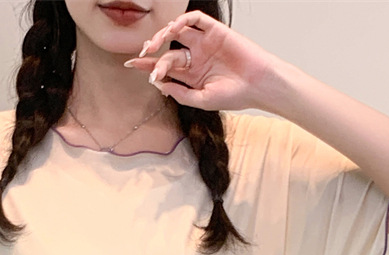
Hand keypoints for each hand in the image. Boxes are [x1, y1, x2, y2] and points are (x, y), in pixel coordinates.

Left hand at [123, 10, 278, 112]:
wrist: (258, 85)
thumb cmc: (234, 95)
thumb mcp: (202, 100)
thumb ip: (181, 93)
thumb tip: (160, 85)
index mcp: (192, 75)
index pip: (165, 68)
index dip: (147, 65)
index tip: (131, 64)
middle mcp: (196, 57)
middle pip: (168, 51)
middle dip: (152, 54)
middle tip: (142, 56)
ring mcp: (204, 43)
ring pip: (178, 32)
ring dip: (163, 34)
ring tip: (153, 44)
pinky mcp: (214, 31)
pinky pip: (195, 20)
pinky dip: (182, 20)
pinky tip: (173, 29)